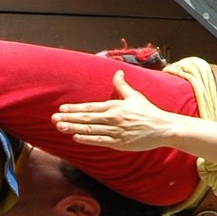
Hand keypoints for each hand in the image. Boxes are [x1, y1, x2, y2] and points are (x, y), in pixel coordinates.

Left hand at [52, 71, 176, 151]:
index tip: (61, 109)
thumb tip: (118, 72)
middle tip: (53, 118)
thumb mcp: (135, 96)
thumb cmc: (148, 111)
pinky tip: (75, 137)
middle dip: (69, 118)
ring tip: (60, 127)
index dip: (74, 108)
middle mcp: (113, 118)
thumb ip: (122, 86)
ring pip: (90, 130)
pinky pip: (100, 141)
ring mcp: (115, 131)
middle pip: (86, 118)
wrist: (163, 128)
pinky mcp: (119, 143)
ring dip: (73, 128)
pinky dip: (87, 139)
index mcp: (115, 106)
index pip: (90, 107)